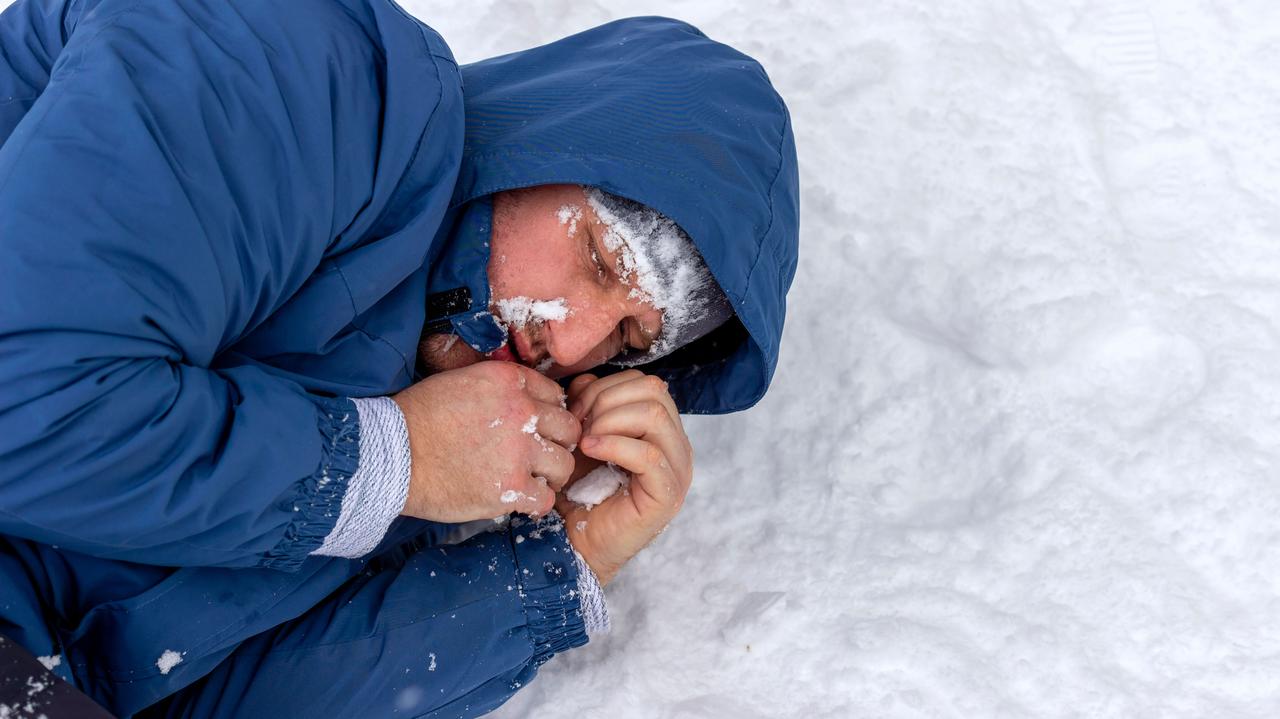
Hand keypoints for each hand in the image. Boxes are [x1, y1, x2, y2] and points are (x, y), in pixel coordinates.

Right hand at [393, 361, 580, 521]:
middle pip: (568, 428)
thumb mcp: (460, 382)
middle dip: (557, 443)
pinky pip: (546, 498)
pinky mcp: (511, 487)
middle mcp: (521, 411)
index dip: (548, 415)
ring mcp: (519, 451)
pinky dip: (537, 503)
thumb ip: (498, 389)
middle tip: (541, 456)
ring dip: (551, 474)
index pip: (555, 395)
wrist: (390, 454)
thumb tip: (524, 401)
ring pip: (564, 464)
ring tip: (532, 480)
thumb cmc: (417, 419)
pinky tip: (522, 501)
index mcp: (508, 381)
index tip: (538, 429)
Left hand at [556, 370, 693, 585]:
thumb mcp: (583, 435)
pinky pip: (648, 454)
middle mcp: (677, 446)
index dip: (606, 387)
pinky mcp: (667, 495)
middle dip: (607, 400)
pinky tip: (590, 450)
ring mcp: (677, 470)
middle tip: (579, 425)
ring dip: (609, 421)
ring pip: (655, 416)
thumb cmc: (580, 492)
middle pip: (654, 391)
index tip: (576, 410)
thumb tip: (586, 381)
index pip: (646, 383)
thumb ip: (589, 404)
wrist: (574, 542)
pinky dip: (614, 445)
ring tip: (585, 441)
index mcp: (662, 430)